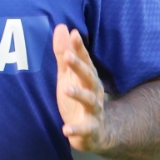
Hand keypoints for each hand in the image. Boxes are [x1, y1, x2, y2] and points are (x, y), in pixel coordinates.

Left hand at [54, 24, 109, 152]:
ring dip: (78, 94)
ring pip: (89, 101)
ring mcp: (94, 111)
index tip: (73, 33)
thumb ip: (64, 54)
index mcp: (88, 78)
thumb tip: (61, 27)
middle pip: (88, 76)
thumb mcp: (68, 76)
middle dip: (79, 66)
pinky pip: (85, 129)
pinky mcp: (90, 129)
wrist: (97, 133)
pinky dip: (76, 130)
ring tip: (66, 89)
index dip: (79, 48)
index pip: (85, 60)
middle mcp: (94, 92)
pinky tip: (66, 130)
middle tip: (68, 55)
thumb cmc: (78, 100)